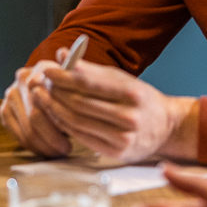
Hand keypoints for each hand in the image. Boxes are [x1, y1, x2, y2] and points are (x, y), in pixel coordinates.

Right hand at [0, 57, 72, 156]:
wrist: (54, 92)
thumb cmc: (71, 93)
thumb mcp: (78, 84)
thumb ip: (75, 76)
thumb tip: (64, 54)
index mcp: (42, 68)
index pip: (46, 95)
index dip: (58, 117)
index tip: (73, 130)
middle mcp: (23, 78)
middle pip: (35, 115)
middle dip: (52, 136)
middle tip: (66, 148)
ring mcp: (11, 94)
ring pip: (27, 128)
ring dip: (44, 145)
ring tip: (59, 152)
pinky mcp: (4, 111)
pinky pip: (17, 135)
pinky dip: (33, 146)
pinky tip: (46, 150)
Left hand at [33, 60, 197, 162]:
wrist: (166, 128)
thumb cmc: (140, 99)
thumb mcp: (122, 80)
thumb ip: (91, 70)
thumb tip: (62, 54)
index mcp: (132, 92)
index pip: (88, 83)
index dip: (63, 76)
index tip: (47, 70)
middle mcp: (129, 116)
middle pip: (79, 103)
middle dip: (55, 91)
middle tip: (40, 83)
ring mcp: (123, 137)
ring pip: (77, 121)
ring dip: (55, 108)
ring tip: (42, 96)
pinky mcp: (116, 152)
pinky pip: (81, 136)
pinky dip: (64, 124)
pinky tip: (55, 114)